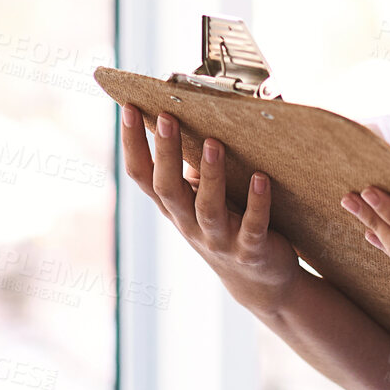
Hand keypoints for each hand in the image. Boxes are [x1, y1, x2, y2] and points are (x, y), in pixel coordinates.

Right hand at [120, 102, 300, 316]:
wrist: (258, 280)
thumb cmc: (228, 224)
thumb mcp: (202, 197)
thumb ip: (193, 167)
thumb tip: (190, 117)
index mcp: (175, 206)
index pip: (143, 174)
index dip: (133, 143)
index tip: (129, 109)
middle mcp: (190, 224)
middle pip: (168, 189)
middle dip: (166, 153)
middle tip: (167, 117)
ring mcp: (220, 239)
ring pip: (208, 208)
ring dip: (211, 175)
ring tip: (213, 143)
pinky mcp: (251, 250)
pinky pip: (253, 226)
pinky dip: (257, 203)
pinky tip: (260, 178)